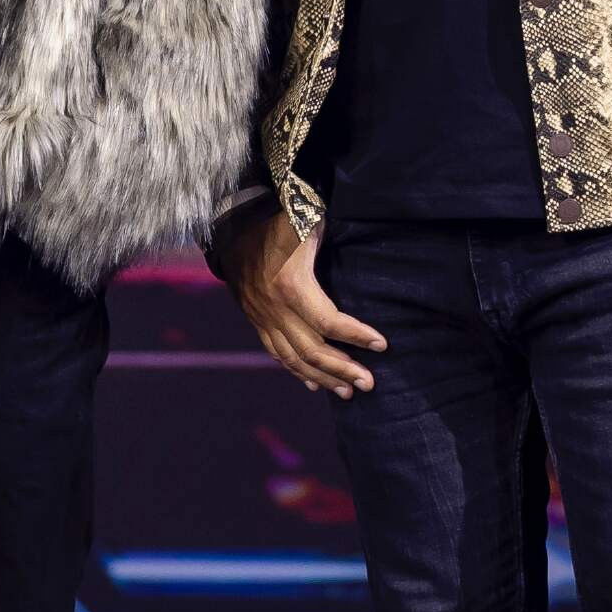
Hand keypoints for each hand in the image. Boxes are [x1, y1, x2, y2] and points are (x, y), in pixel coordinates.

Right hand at [214, 208, 385, 398]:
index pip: (328, 322)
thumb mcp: (305, 221)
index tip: (382, 344)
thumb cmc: (277, 219)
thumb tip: (357, 246)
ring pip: (293, 358)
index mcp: (290, 285)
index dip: (357, 336)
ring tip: (348, 392)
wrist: (229, 224)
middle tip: (369, 384)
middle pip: (312, 350)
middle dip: (343, 369)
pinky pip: (275, 352)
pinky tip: (314, 384)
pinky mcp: (255, 319)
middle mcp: (274, 307)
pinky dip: (295, 371)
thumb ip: (326, 237)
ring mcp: (262, 316)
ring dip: (323, 377)